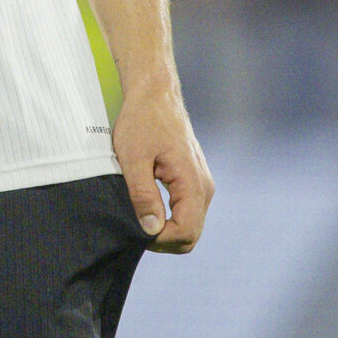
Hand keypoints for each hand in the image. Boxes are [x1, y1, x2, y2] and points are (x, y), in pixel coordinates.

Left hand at [113, 83, 211, 251]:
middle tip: (134, 228)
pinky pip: (187, 213)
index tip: (135, 231)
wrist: (155, 96)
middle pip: (191, 235)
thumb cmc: (142, 122)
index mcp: (192, 182)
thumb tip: (151, 228)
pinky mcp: (194, 182)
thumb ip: (143, 194)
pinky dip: (169, 220)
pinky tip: (147, 210)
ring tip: (137, 217)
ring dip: (165, 231)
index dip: (160, 240)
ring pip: (190, 226)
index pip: (187, 231)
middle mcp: (204, 187)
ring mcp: (202, 185)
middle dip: (163, 240)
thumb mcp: (133, 158)